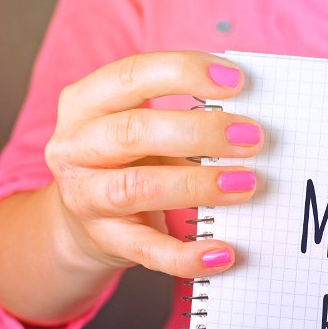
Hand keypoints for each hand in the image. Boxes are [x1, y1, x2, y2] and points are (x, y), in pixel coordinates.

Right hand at [43, 51, 261, 277]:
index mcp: (84, 103)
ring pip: (139, 186)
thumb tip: (247, 125)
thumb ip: (183, 120)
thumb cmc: (127, 162)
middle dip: (200, 132)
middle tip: (252, 138)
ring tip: (245, 184)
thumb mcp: (142, 129)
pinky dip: (189, 256)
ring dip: (198, 185)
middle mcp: (75, 147)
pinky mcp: (108, 241)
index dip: (183, 72)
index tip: (236, 81)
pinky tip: (223, 252)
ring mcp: (86, 197)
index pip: (131, 76)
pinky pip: (150, 251)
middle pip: (135, 131)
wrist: (83, 223)